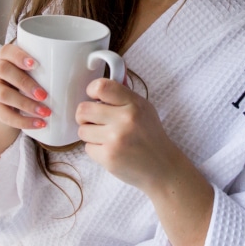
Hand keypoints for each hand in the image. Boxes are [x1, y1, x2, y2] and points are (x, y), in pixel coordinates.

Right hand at [0, 43, 50, 130]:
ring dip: (26, 104)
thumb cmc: (30, 78)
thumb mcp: (36, 70)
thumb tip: (86, 63)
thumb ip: (51, 64)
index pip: (7, 50)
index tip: (35, 64)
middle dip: (25, 83)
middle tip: (44, 95)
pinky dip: (23, 121)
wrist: (11, 102)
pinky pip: (4, 115)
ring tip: (45, 112)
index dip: (19, 56)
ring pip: (2, 94)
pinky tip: (39, 124)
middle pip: (4, 71)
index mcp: (5, 56)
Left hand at [75, 78, 178, 192]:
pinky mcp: (108, 157)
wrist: (162, 167)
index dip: (91, 90)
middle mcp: (125, 119)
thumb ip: (124, 95)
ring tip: (106, 138)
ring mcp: (116, 139)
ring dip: (90, 134)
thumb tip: (110, 78)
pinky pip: (87, 148)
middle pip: (83, 109)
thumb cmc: (150, 136)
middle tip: (95, 121)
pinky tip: (111, 150)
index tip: (94, 97)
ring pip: (82, 130)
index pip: (101, 87)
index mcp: (134, 104)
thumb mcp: (144, 109)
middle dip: (85, 116)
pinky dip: (96, 150)